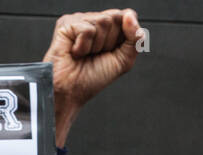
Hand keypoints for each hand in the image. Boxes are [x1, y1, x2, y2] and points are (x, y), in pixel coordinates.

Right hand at [42, 9, 140, 147]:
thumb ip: (135, 38)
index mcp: (109, 27)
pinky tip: (75, 52)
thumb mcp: (124, 60)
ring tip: (85, 55)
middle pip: (116, 17)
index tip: (111, 52)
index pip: (128, 15)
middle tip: (96, 55)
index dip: (125, 35)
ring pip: (102, 21)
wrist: (71, 92)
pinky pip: (87, 29)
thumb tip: (130, 15)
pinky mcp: (66, 23)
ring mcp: (80, 20)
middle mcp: (94, 20)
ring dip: (96, 46)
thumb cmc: (93, 78)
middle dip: (110, 42)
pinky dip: (84, 47)